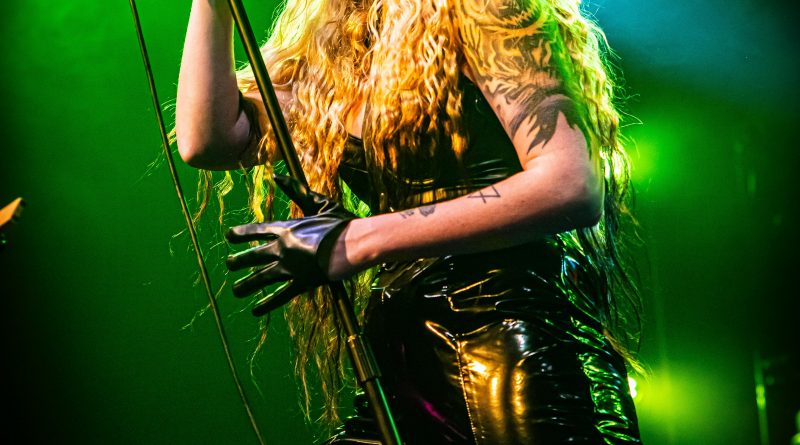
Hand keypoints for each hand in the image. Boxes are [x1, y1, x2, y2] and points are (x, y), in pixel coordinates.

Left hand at [225, 174, 354, 315]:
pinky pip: (281, 296)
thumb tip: (277, 175)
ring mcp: (291, 267)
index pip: (257, 231)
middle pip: (253, 256)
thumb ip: (296, 191)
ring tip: (235, 291)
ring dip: (246, 285)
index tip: (229, 237)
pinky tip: (255, 310)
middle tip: (229, 265)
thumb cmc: (341, 222)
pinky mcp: (302, 283)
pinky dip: (267, 304)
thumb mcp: (318, 203)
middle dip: (238, 261)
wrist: (356, 244)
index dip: (241, 234)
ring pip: (261, 278)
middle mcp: (283, 248)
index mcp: (286, 229)